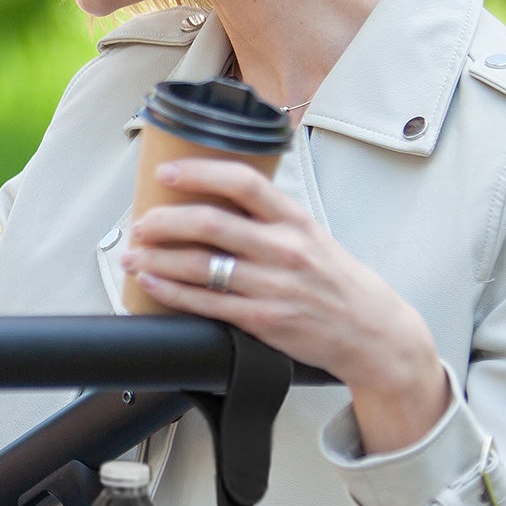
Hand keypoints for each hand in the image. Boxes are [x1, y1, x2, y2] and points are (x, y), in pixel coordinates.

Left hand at [119, 157, 450, 454]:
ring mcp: (273, 286)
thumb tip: (213, 197)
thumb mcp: (312, 236)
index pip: (243, 182)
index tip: (166, 173)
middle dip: (164, 221)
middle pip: (210, 224)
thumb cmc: (337, 282)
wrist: (373, 333)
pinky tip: (150, 281)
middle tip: (139, 222)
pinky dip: (170, 291)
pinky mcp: (263, 320)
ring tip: (132, 254)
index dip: (199, 172)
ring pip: (200, 266)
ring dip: (157, 258)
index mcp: (296, 220)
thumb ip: (269, 219)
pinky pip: (205, 303)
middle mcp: (284, 249)